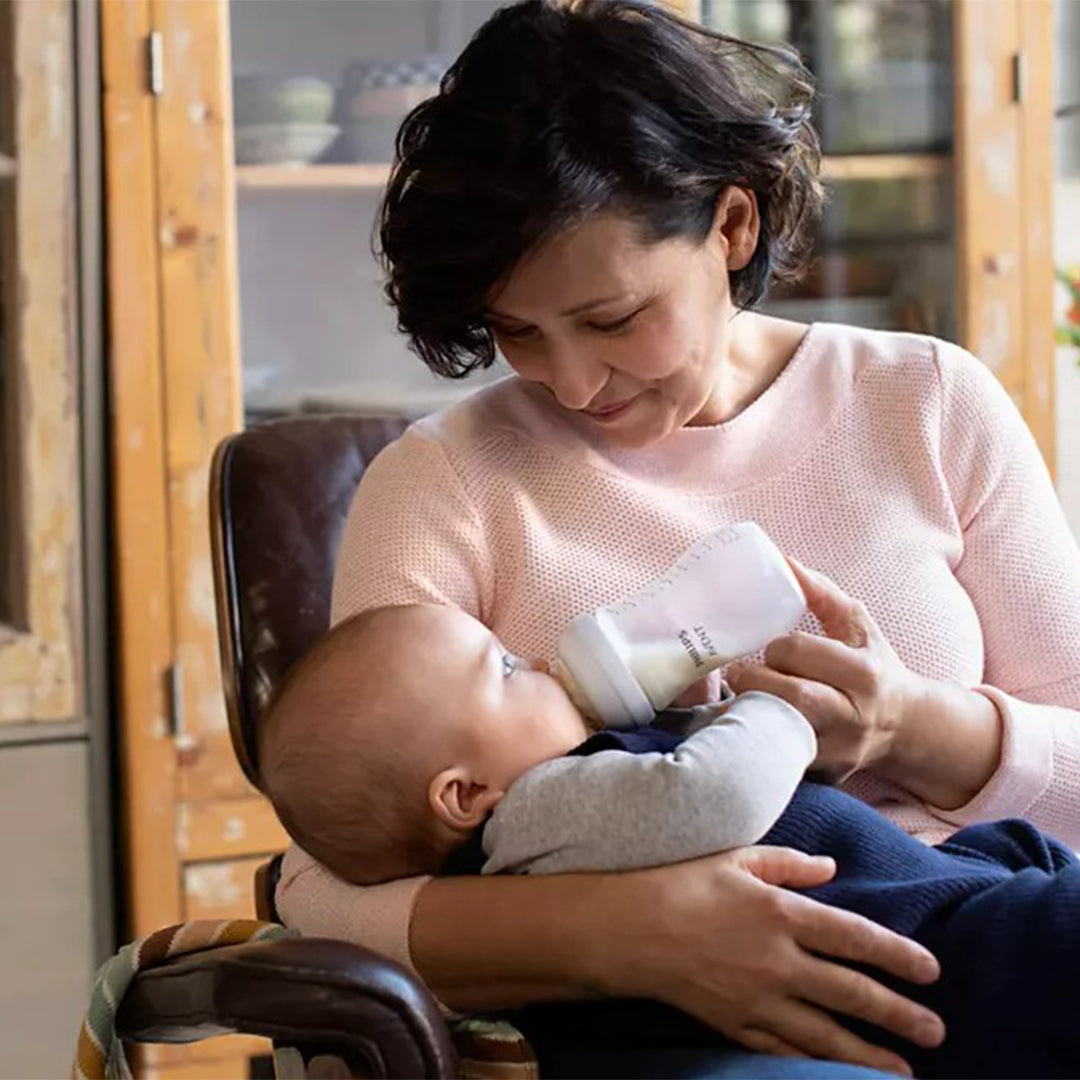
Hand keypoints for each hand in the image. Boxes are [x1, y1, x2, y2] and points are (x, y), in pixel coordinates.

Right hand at [606, 848, 943, 1075]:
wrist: (630, 929)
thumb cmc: (682, 882)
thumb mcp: (737, 858)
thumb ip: (789, 864)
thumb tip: (832, 870)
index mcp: (781, 913)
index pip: (854, 937)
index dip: (897, 954)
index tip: (932, 970)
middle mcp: (778, 961)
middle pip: (851, 992)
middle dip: (899, 1014)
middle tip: (938, 1031)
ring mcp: (758, 999)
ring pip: (826, 1034)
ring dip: (870, 1054)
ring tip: (906, 1071)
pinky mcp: (735, 1023)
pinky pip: (785, 1049)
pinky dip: (816, 1064)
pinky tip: (837, 1073)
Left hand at [726, 559, 924, 783]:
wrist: (907, 727)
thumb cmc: (874, 666)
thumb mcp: (857, 625)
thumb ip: (821, 592)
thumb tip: (784, 561)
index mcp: (864, 673)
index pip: (801, 653)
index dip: (776, 648)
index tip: (769, 649)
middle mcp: (855, 715)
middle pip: (791, 696)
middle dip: (753, 681)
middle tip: (737, 673)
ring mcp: (839, 750)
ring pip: (781, 733)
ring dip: (747, 713)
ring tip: (736, 697)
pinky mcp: (824, 775)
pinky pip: (779, 760)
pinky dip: (755, 743)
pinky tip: (744, 728)